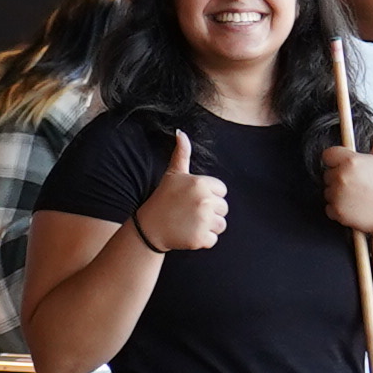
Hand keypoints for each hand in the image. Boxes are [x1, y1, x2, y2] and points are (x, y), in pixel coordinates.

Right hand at [130, 132, 229, 253]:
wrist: (148, 227)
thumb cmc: (163, 198)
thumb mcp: (173, 174)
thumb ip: (181, 154)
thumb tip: (181, 132)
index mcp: (201, 183)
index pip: (222, 191)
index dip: (209, 195)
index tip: (193, 199)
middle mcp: (204, 200)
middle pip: (223, 208)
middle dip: (210, 212)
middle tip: (190, 212)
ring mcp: (203, 220)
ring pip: (221, 225)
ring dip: (208, 227)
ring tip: (190, 223)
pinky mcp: (201, 239)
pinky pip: (213, 239)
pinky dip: (203, 240)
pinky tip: (188, 233)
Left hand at [316, 141, 372, 237]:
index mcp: (351, 161)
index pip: (328, 155)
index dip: (336, 161)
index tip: (346, 167)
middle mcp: (341, 176)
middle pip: (327, 174)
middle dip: (338, 179)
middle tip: (358, 185)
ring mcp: (337, 194)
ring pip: (327, 191)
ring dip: (337, 194)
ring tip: (357, 197)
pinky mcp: (336, 210)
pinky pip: (328, 207)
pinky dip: (337, 209)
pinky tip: (353, 208)